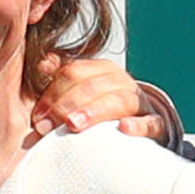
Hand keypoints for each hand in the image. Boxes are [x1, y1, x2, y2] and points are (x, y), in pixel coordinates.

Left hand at [28, 49, 179, 144]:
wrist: (144, 123)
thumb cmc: (105, 107)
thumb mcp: (84, 89)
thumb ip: (63, 78)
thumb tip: (43, 64)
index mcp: (103, 70)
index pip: (74, 73)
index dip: (52, 94)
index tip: (38, 117)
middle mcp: (123, 82)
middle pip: (92, 86)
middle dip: (66, 106)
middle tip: (47, 126)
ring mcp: (141, 102)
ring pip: (118, 101)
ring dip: (94, 112)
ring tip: (74, 124)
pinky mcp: (156, 124)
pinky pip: (150, 123)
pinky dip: (138, 125)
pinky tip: (123, 129)